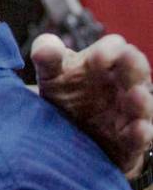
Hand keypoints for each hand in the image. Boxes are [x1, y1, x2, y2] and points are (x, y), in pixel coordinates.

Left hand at [32, 33, 152, 176]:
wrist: (65, 131)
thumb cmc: (63, 93)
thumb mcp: (51, 74)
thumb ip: (46, 58)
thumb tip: (45, 48)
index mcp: (105, 63)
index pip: (116, 48)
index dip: (110, 50)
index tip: (98, 57)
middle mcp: (123, 85)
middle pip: (136, 71)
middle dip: (134, 66)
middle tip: (129, 61)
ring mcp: (129, 113)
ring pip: (143, 104)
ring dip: (142, 100)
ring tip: (137, 94)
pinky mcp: (128, 142)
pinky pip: (139, 137)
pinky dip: (141, 134)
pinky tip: (140, 129)